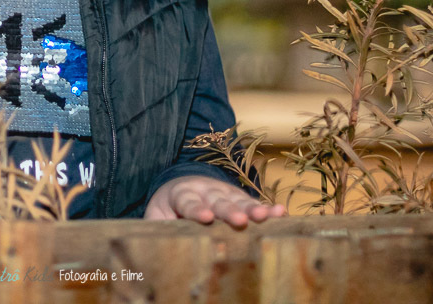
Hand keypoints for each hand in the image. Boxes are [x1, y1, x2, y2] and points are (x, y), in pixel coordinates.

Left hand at [144, 175, 284, 227]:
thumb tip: (151, 245)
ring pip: (238, 200)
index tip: (204, 217)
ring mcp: (224, 192)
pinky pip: (253, 203)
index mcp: (181, 194)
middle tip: (238, 219)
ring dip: (252, 208)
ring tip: (264, 216)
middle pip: (217, 201)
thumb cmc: (167, 209)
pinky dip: (267, 208)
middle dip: (228, 210)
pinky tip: (281, 213)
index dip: (196, 209)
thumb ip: (156, 227)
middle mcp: (205, 190)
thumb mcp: (155, 216)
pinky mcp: (238, 198)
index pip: (188, 201)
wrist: (180, 187)